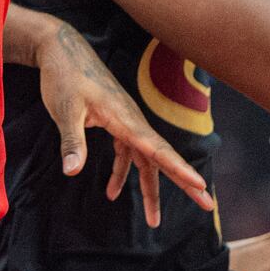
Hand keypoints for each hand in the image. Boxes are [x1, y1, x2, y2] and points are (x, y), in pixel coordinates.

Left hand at [35, 19, 213, 227]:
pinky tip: (111, 192)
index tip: (199, 185)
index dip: (179, 169)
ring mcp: (125, 122)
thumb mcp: (64, 110)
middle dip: (183, 182)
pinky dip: (122, 172)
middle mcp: (131, 121)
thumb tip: (72, 173)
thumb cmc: (64, 77)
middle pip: (162, 157)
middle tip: (207, 205)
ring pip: (145, 160)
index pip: (158, 149)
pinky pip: (127, 152)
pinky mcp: (115, 122)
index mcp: (125, 118)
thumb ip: (71, 142)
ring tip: (154, 221)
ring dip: (150, 188)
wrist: (63, 50)